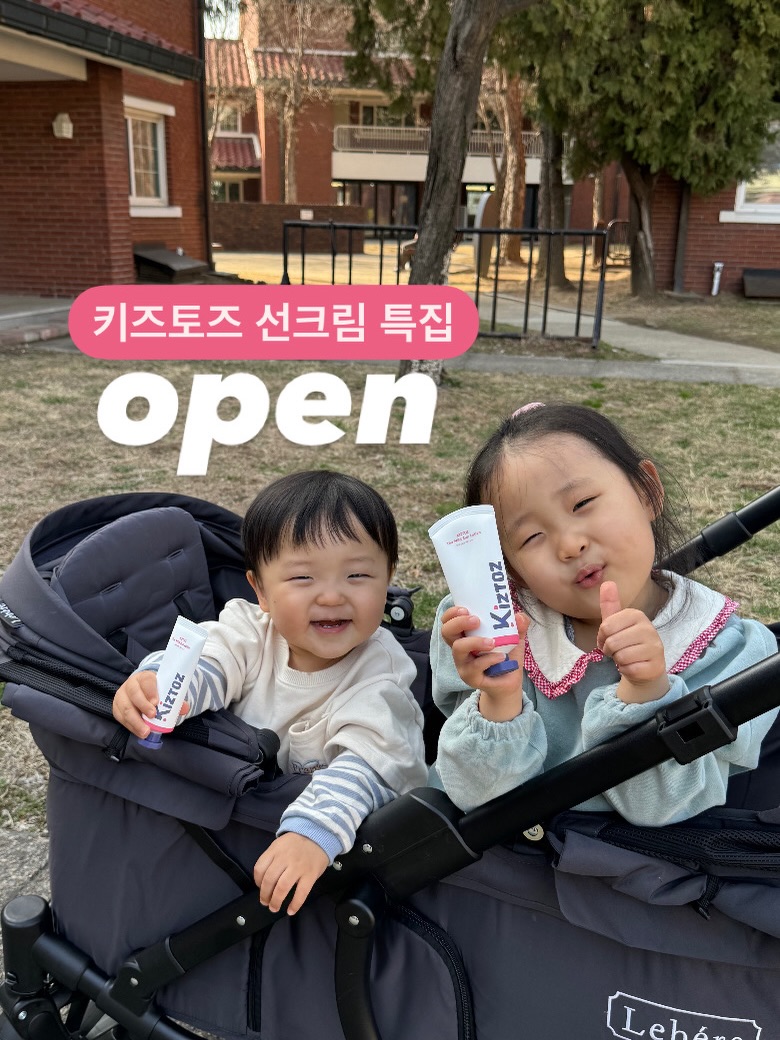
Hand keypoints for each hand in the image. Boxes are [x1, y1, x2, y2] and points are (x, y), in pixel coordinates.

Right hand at [112, 670, 188, 737]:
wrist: (141, 692)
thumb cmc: (155, 692)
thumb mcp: (165, 691)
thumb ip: (175, 700)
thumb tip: (185, 708)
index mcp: (144, 677)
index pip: (146, 681)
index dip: (150, 691)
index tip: (156, 702)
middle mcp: (131, 684)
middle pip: (134, 694)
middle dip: (143, 706)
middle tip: (152, 716)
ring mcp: (122, 696)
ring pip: (126, 708)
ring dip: (136, 721)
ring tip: (145, 732)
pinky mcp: (117, 707)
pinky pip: (121, 718)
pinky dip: (131, 726)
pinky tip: (139, 732)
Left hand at [254, 833, 328, 914]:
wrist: (319, 834)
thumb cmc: (297, 842)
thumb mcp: (280, 844)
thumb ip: (272, 858)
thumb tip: (264, 880)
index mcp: (275, 850)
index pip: (260, 868)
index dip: (257, 881)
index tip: (260, 887)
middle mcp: (285, 858)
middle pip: (269, 880)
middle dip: (265, 895)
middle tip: (265, 902)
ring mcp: (298, 867)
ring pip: (282, 888)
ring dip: (276, 901)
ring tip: (274, 907)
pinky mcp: (311, 874)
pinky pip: (301, 893)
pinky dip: (295, 904)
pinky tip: (291, 911)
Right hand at [440, 605, 528, 721]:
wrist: (509, 682)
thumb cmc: (506, 656)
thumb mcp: (514, 638)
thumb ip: (518, 626)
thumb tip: (520, 616)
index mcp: (465, 635)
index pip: (448, 621)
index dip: (452, 613)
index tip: (465, 608)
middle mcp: (460, 648)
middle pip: (446, 632)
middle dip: (459, 622)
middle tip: (476, 620)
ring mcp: (463, 664)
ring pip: (458, 648)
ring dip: (474, 641)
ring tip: (492, 642)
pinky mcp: (470, 677)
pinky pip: (475, 666)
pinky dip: (489, 659)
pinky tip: (501, 657)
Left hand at [597, 582, 668, 703]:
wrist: (645, 667)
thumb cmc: (627, 643)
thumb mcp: (616, 623)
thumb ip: (610, 605)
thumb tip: (607, 582)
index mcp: (637, 615)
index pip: (606, 626)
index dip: (602, 636)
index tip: (608, 638)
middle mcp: (649, 628)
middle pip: (612, 642)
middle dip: (609, 650)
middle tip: (617, 650)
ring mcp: (655, 647)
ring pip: (621, 656)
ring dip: (618, 660)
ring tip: (626, 657)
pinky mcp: (656, 665)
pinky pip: (629, 669)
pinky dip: (626, 670)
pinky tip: (633, 666)